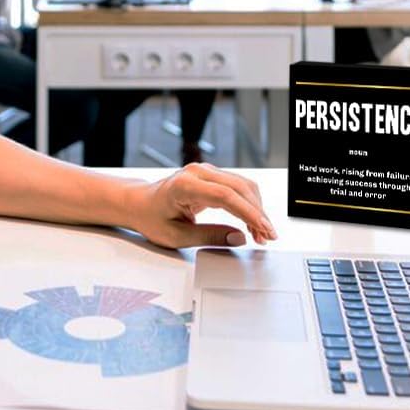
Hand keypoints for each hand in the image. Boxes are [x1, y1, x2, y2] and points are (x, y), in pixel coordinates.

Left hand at [125, 164, 276, 248]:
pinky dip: (248, 203)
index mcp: (184, 185)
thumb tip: (238, 238)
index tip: (263, 230)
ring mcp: (205, 171)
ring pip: (242, 185)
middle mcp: (197, 172)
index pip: (225, 196)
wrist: (140, 203)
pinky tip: (253, 222)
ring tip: (261, 234)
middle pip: (238, 188)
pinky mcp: (211, 176)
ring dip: (255, 208)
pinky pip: (236, 186)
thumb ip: (209, 237)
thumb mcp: (177, 236)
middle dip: (257, 213)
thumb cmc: (152, 218)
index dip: (248, 213)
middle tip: (268, 237)